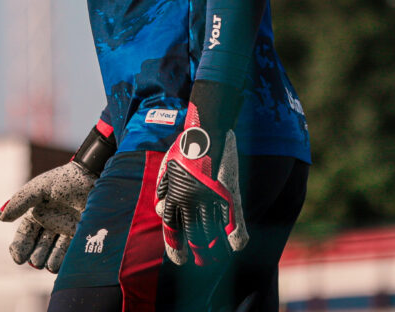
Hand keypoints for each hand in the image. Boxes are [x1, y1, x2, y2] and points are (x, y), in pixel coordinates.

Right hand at [0, 161, 95, 272]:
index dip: (19, 247)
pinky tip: (57, 264)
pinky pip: (69, 253)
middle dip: (35, 255)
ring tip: (47, 263)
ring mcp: (65, 231)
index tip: (18, 258)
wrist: (96, 177)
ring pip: (52, 252)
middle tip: (35, 260)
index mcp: (38, 213)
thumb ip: (21, 200)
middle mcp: (50, 224)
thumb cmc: (67, 180)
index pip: (24, 235)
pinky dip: (62, 261)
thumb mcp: (41, 187)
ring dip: (48, 260)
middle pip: (37, 247)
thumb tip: (0, 217)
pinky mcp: (80, 236)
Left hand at [155, 124, 247, 265]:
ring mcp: (211, 199)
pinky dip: (236, 237)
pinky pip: (234, 222)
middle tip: (200, 262)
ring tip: (216, 258)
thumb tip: (158, 209)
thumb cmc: (186, 148)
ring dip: (214, 248)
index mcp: (175, 195)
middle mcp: (192, 200)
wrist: (207, 132)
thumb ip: (162, 189)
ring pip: (213, 231)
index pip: (172, 228)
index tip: (179, 260)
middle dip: (197, 252)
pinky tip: (235, 247)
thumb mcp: (167, 167)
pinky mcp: (229, 194)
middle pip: (193, 234)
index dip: (175, 246)